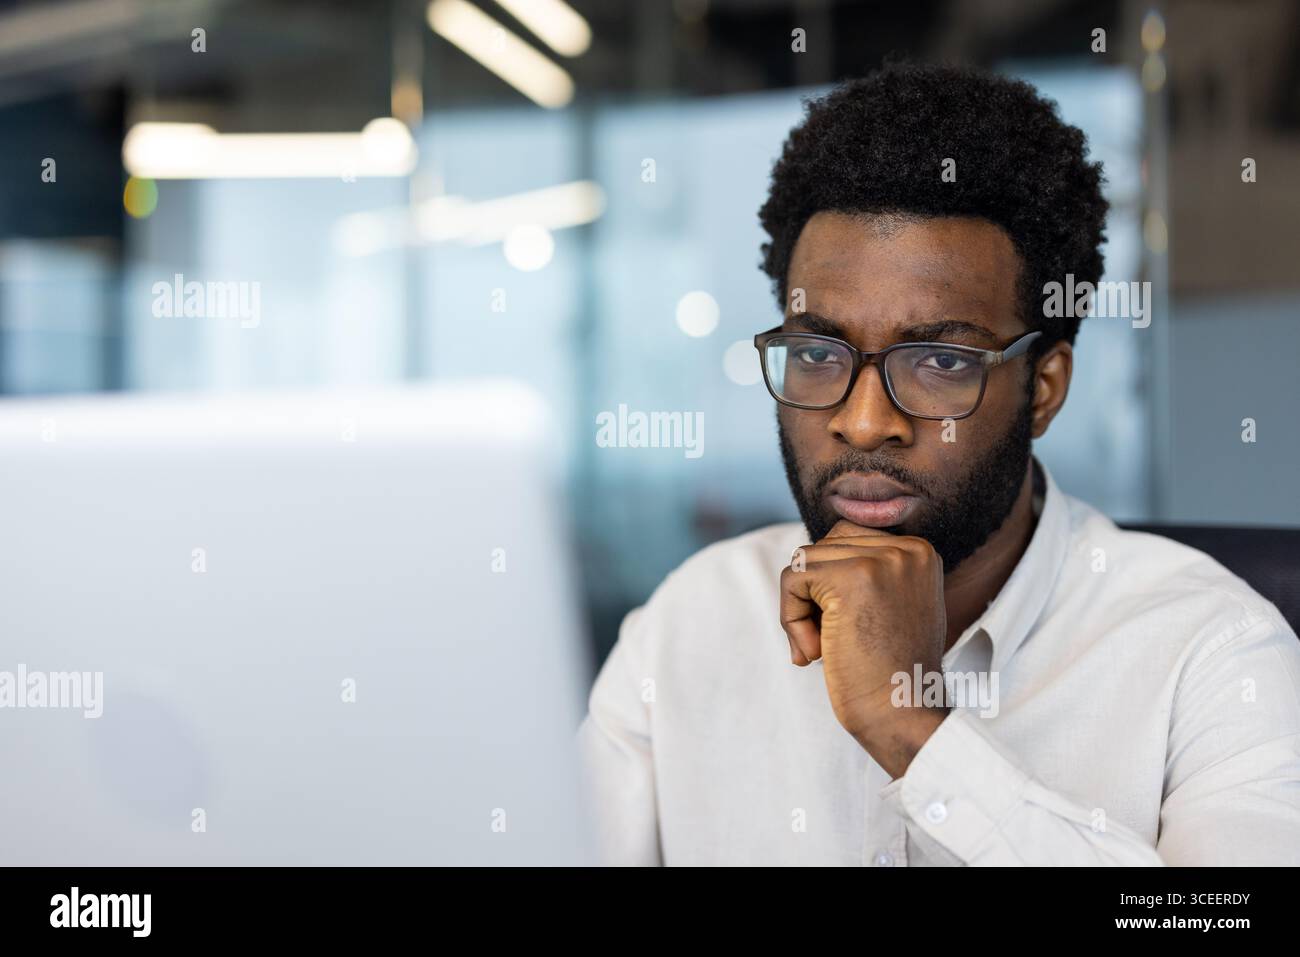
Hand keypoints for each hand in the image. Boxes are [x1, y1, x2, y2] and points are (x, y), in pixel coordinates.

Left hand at [780, 519, 949, 775]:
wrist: (901, 715)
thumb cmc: (888, 673)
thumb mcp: (890, 608)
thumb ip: (862, 574)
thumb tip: (805, 554)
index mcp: (920, 552)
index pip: (846, 540)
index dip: (829, 586)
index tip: (845, 630)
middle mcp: (908, 549)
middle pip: (823, 547)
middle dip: (813, 595)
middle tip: (827, 642)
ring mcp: (882, 560)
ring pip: (803, 562)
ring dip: (800, 610)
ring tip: (822, 649)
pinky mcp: (852, 578)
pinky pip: (792, 579)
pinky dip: (790, 618)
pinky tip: (815, 652)